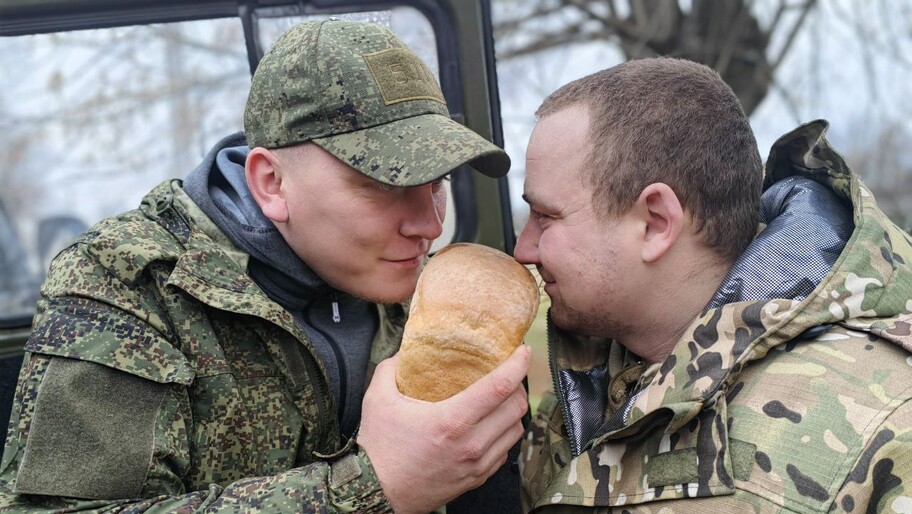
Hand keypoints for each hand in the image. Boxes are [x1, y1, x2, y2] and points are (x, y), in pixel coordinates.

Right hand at [357, 345, 530, 513]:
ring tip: (502, 398)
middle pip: (516, 408)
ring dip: (514, 410)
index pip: (500, 387)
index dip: (518, 365)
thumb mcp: (377, 399)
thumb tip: (404, 351)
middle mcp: (471, 444)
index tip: (523, 351)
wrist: (377, 494)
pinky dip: (504, 434)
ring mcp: (477, 464)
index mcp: (451, 421)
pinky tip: (490, 425)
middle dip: (519, 385)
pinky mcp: (476, 478)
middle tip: (510, 373)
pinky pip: (504, 451)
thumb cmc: (379, 448)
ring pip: (515, 430)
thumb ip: (390, 368)